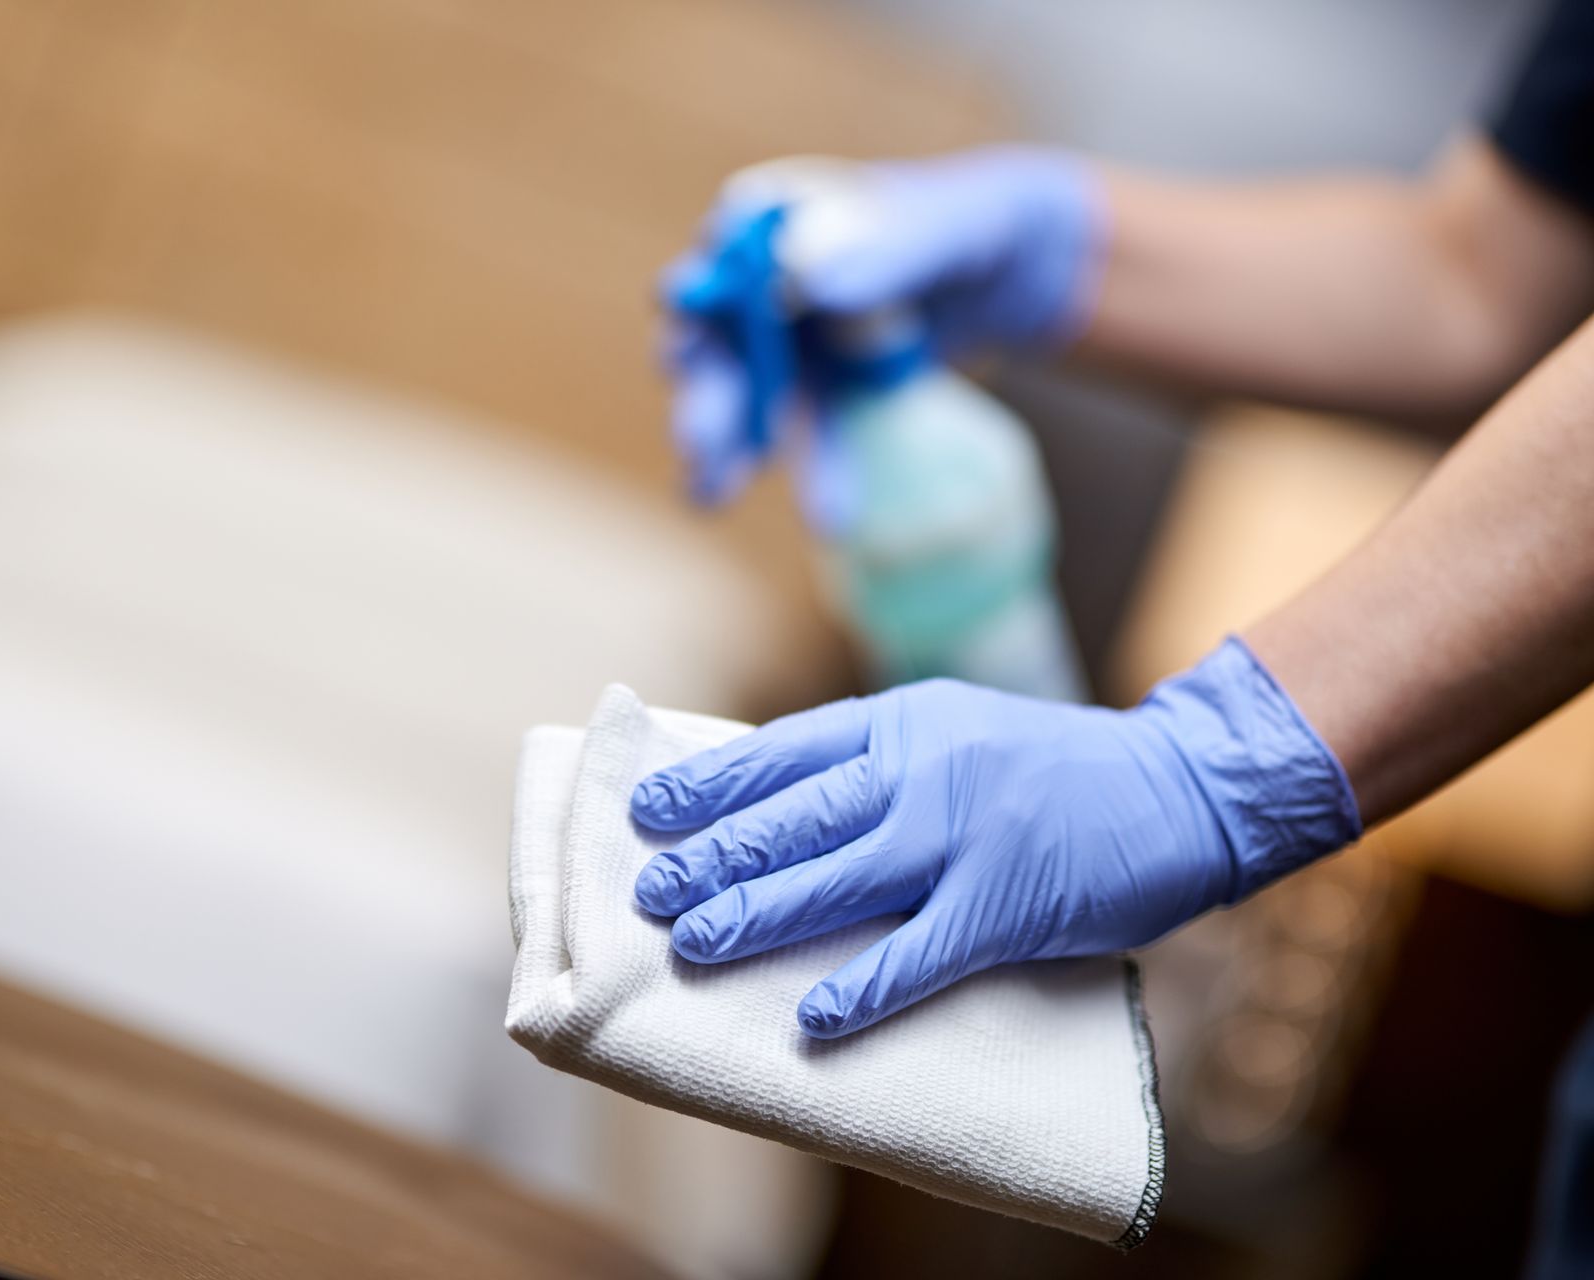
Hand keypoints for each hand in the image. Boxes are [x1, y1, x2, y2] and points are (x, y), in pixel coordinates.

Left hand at [630, 638, 1359, 1037]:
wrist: (1178, 785)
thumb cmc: (1054, 767)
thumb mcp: (954, 729)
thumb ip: (877, 761)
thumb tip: (778, 805)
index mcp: (902, 723)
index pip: (782, 753)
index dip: (710, 785)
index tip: (648, 811)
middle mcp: (921, 770)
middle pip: (793, 817)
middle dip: (712, 857)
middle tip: (649, 893)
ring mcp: (962, 835)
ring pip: (836, 879)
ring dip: (757, 915)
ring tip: (693, 943)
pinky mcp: (1006, 901)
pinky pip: (920, 951)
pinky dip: (865, 984)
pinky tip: (815, 1015)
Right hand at [663, 147, 1103, 506]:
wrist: (1021, 273)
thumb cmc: (983, 223)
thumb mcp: (953, 225)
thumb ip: (888, 242)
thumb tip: (807, 275)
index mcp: (782, 215)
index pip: (725, 251)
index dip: (697, 295)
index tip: (686, 341)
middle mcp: (764, 278)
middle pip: (716, 335)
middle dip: (705, 390)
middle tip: (699, 443)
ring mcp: (786, 341)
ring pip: (745, 397)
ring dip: (728, 448)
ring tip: (710, 499)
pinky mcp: (817, 391)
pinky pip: (805, 433)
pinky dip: (809, 470)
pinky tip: (823, 517)